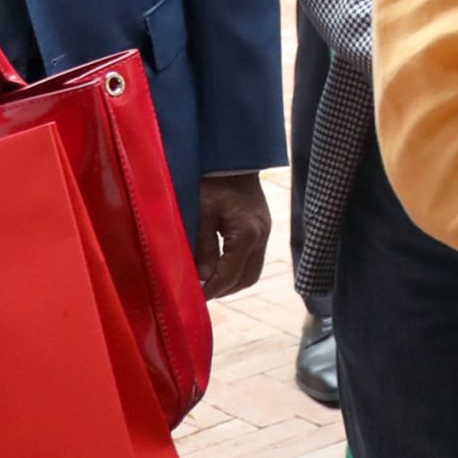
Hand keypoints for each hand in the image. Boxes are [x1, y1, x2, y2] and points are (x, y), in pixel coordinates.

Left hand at [194, 172, 270, 299]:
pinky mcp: (262, 228)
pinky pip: (253, 259)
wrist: (233, 157)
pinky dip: (237, 269)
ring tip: (208, 283)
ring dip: (231, 281)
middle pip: (246, 278)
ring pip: (252, 271)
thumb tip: (201, 279)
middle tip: (199, 294)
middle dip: (223, 290)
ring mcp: (265, 232)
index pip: (230, 275)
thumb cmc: (212, 182)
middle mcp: (261, 236)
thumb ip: (203, 247)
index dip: (211, 291)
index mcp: (246, 234)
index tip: (193, 300)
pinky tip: (219, 266)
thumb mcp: (201, 214)